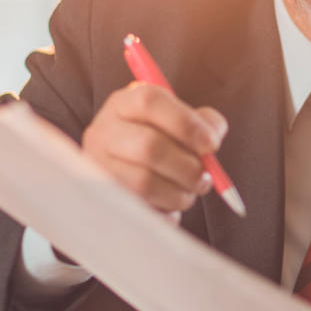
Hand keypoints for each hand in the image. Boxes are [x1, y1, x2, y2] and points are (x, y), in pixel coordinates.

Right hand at [81, 83, 226, 214]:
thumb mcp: (183, 124)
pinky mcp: (103, 198)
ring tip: (191, 191)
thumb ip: (205, 123)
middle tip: (205, 177)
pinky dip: (167, 209)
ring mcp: (98, 166)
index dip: (186, 123)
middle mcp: (103, 131)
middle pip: (148, 146)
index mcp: (124, 104)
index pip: (149, 101)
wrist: (135, 178)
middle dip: (188, 166)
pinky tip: (172, 203)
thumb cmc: (166, 144)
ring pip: (144, 182)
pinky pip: (141, 208)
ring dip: (180, 192)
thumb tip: (211, 135)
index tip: (212, 144)